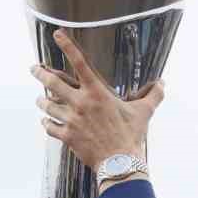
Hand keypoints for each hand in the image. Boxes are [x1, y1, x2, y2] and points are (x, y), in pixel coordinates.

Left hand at [32, 28, 164, 171]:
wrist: (119, 162)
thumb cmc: (131, 135)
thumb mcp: (144, 112)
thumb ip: (153, 95)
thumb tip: (163, 84)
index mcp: (97, 92)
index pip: (79, 63)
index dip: (66, 46)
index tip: (56, 35)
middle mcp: (80, 103)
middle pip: (52, 82)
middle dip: (39, 73)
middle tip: (33, 68)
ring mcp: (71, 120)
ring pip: (47, 104)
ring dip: (41, 100)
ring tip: (39, 99)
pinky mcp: (66, 136)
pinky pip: (49, 126)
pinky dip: (46, 122)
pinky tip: (45, 120)